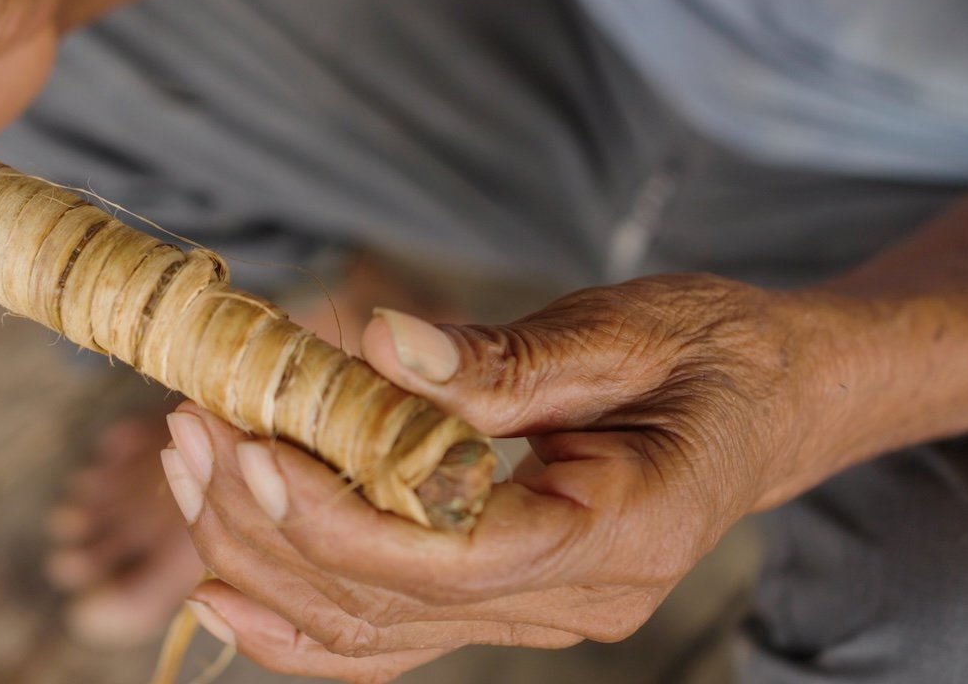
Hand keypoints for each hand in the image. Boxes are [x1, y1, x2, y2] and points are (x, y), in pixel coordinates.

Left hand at [164, 276, 833, 681]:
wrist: (775, 401)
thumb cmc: (712, 351)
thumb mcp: (624, 328)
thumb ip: (505, 357)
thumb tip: (384, 342)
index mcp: (620, 530)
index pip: (449, 557)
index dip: (335, 515)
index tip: (249, 444)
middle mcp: (576, 600)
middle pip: (389, 604)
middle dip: (270, 524)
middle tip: (194, 428)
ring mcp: (540, 615)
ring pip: (374, 633)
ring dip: (266, 561)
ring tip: (192, 466)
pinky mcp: (507, 602)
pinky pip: (390, 638)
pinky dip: (300, 619)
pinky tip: (223, 585)